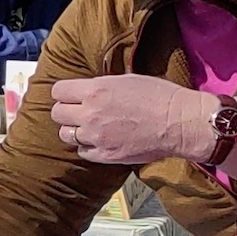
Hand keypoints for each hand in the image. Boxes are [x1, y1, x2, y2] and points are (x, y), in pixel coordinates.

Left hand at [48, 73, 200, 166]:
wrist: (179, 123)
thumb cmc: (160, 97)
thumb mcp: (127, 80)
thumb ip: (101, 86)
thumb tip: (88, 89)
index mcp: (95, 90)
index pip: (58, 91)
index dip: (64, 93)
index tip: (70, 95)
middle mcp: (90, 114)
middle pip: (57, 114)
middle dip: (66, 111)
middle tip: (78, 111)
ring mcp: (96, 137)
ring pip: (65, 135)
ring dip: (74, 130)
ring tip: (88, 127)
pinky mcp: (104, 155)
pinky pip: (82, 151)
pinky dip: (87, 146)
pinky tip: (100, 140)